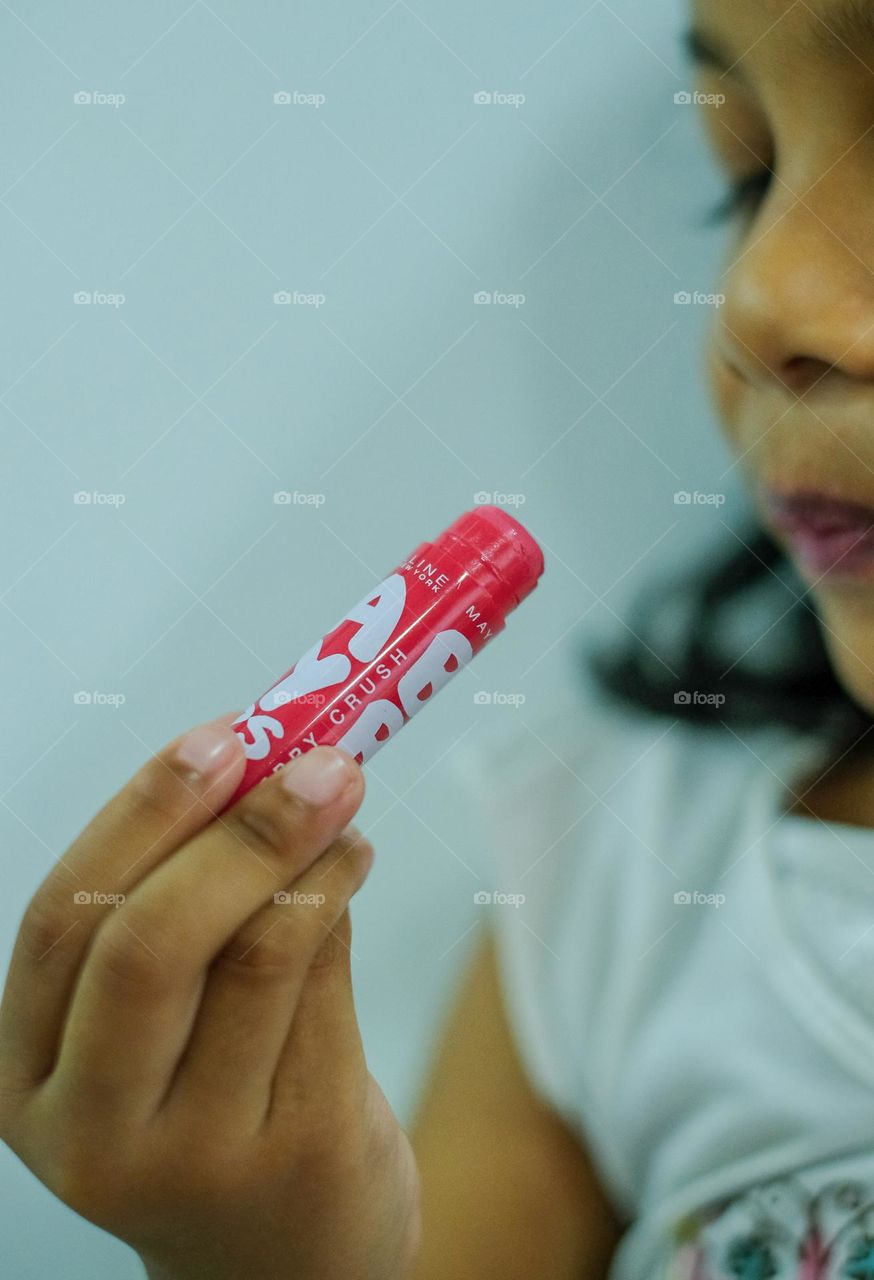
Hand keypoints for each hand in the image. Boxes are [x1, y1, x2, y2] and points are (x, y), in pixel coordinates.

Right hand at [0, 717, 419, 1279]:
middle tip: (314, 763)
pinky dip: (340, 909)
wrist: (283, 1261)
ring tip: (343, 808)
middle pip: (148, 945)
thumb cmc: (212, 1111)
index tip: (218, 738)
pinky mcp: (295, 1158)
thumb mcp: (160, 1032)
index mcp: (31, 1074)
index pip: (62, 922)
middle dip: (240, 833)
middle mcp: (91, 1128)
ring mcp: (191, 1158)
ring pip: (252, 962)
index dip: (141, 815)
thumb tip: (259, 767)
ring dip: (309, 860)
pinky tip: (350, 867)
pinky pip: (321, 997)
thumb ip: (188, 910)